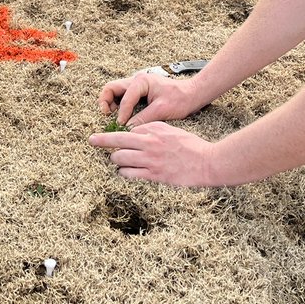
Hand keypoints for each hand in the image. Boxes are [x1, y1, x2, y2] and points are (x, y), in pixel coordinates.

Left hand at [88, 122, 217, 185]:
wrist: (207, 162)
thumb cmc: (190, 145)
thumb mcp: (170, 129)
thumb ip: (152, 128)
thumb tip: (134, 132)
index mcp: (154, 130)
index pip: (127, 130)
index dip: (114, 134)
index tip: (101, 136)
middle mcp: (150, 144)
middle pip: (117, 142)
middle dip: (105, 144)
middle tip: (97, 144)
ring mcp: (151, 160)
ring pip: (120, 159)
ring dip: (114, 160)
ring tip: (115, 160)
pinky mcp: (154, 175)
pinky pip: (129, 174)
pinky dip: (123, 172)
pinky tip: (123, 171)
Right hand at [98, 71, 198, 125]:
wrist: (192, 94)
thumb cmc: (180, 99)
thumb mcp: (162, 110)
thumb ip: (143, 119)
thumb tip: (128, 130)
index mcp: (141, 81)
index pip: (125, 98)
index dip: (122, 113)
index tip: (120, 125)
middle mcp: (136, 81)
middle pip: (111, 88)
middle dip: (105, 101)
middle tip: (105, 115)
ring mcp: (136, 86)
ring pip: (115, 92)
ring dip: (110, 103)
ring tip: (111, 116)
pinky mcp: (139, 93)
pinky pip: (122, 97)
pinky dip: (118, 105)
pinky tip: (122, 117)